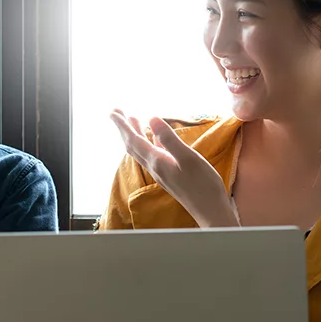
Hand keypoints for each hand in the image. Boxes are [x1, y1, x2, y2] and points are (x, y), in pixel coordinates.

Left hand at [109, 110, 238, 227]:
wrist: (209, 210)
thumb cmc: (202, 184)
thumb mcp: (187, 158)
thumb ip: (169, 139)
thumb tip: (151, 118)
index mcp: (156, 160)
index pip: (133, 139)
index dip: (122, 125)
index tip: (112, 111)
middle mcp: (154, 166)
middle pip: (132, 144)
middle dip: (124, 128)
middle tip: (116, 112)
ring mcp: (160, 171)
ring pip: (141, 150)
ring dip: (135, 134)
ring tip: (132, 120)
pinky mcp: (168, 174)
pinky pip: (152, 155)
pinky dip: (149, 143)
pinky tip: (153, 138)